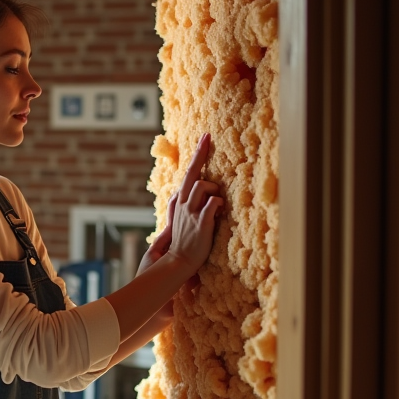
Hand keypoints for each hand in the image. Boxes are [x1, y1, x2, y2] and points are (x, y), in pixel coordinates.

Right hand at [167, 133, 223, 273]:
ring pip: (203, 186)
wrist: (178, 261)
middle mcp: (183, 204)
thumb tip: (189, 192)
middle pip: (192, 173)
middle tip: (207, 138)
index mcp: (179, 202)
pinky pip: (213, 203)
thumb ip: (184, 205)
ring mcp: (191, 212)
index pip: (187, 175)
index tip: (204, 139)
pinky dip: (218, 204)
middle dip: (200, 154)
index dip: (196, 156)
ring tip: (218, 203)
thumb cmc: (183, 243)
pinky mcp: (201, 222)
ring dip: (214, 190)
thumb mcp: (180, 220)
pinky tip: (219, 211)